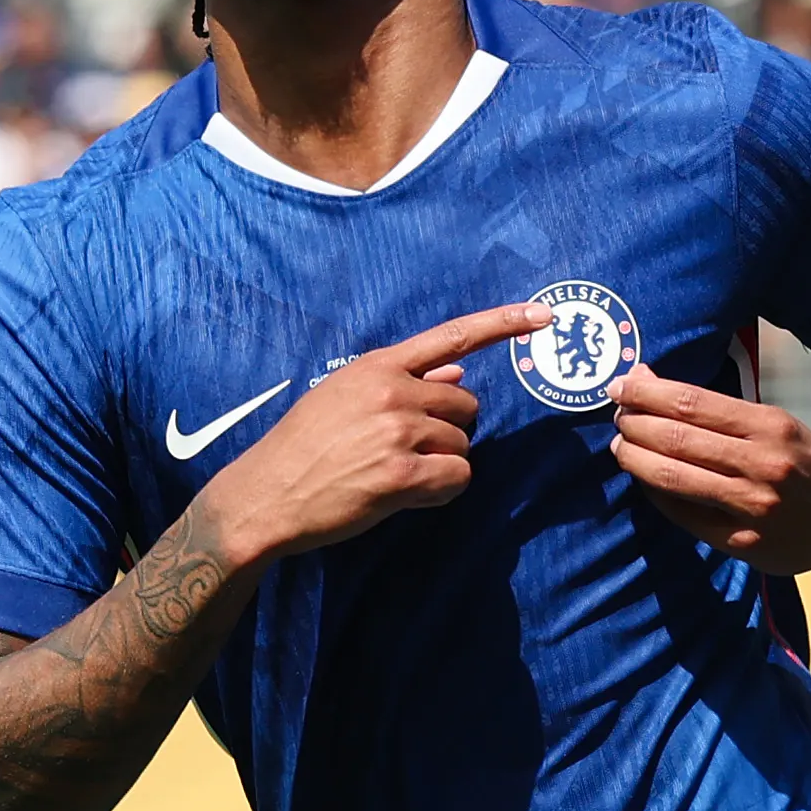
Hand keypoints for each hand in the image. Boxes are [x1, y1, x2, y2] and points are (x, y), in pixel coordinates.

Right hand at [205, 302, 551, 562]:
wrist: (267, 493)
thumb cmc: (304, 447)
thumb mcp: (343, 396)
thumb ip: (401, 381)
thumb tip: (457, 370)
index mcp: (378, 365)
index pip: (453, 336)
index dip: (503, 324)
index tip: (543, 315)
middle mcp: (392, 390)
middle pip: (466, 406)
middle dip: (448, 432)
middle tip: (406, 452)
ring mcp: (398, 431)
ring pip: (462, 446)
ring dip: (442, 465)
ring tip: (395, 475)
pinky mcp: (401, 473)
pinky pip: (457, 478)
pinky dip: (442, 491)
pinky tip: (409, 495)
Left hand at [607, 363, 810, 574]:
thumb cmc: (799, 459)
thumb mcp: (772, 422)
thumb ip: (715, 409)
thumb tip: (647, 378)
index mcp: (770, 426)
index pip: (693, 403)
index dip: (647, 393)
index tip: (620, 384)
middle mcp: (763, 466)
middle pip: (677, 439)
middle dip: (634, 423)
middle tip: (615, 414)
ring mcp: (753, 508)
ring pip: (675, 478)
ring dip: (635, 458)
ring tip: (619, 445)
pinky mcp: (743, 543)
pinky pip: (684, 515)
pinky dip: (656, 494)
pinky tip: (644, 479)